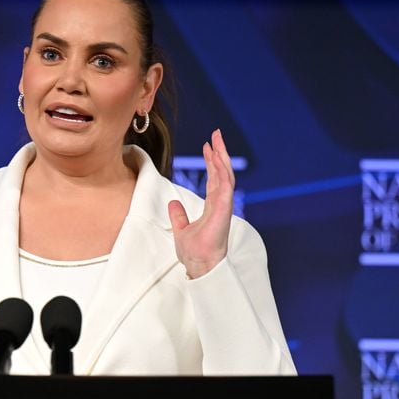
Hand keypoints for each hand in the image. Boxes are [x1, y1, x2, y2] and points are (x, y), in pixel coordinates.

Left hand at [168, 129, 234, 278]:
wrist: (199, 264)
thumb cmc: (194, 252)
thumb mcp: (181, 229)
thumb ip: (178, 215)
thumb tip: (173, 203)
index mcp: (212, 206)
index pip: (213, 178)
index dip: (211, 162)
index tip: (207, 146)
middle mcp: (220, 203)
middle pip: (222, 172)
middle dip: (219, 152)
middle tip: (216, 134)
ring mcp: (224, 206)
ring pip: (226, 176)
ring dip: (222, 157)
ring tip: (217, 140)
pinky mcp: (224, 211)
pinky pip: (225, 187)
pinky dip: (222, 172)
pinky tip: (218, 159)